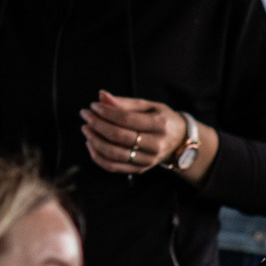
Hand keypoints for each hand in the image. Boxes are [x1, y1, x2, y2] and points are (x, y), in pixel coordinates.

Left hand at [83, 91, 213, 180]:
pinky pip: (113, 167)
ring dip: (95, 141)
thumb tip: (102, 96)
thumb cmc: (161, 118)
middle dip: (97, 125)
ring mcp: (148, 160)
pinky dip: (98, 157)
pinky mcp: (140, 169)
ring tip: (86, 129)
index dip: (106, 112)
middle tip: (85, 115)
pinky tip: (91, 144)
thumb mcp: (149, 106)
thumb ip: (125, 102)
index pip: (127, 119)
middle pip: (119, 137)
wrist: (179, 141)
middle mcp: (156, 144)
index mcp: (160, 124)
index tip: (93, 105)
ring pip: (114, 154)